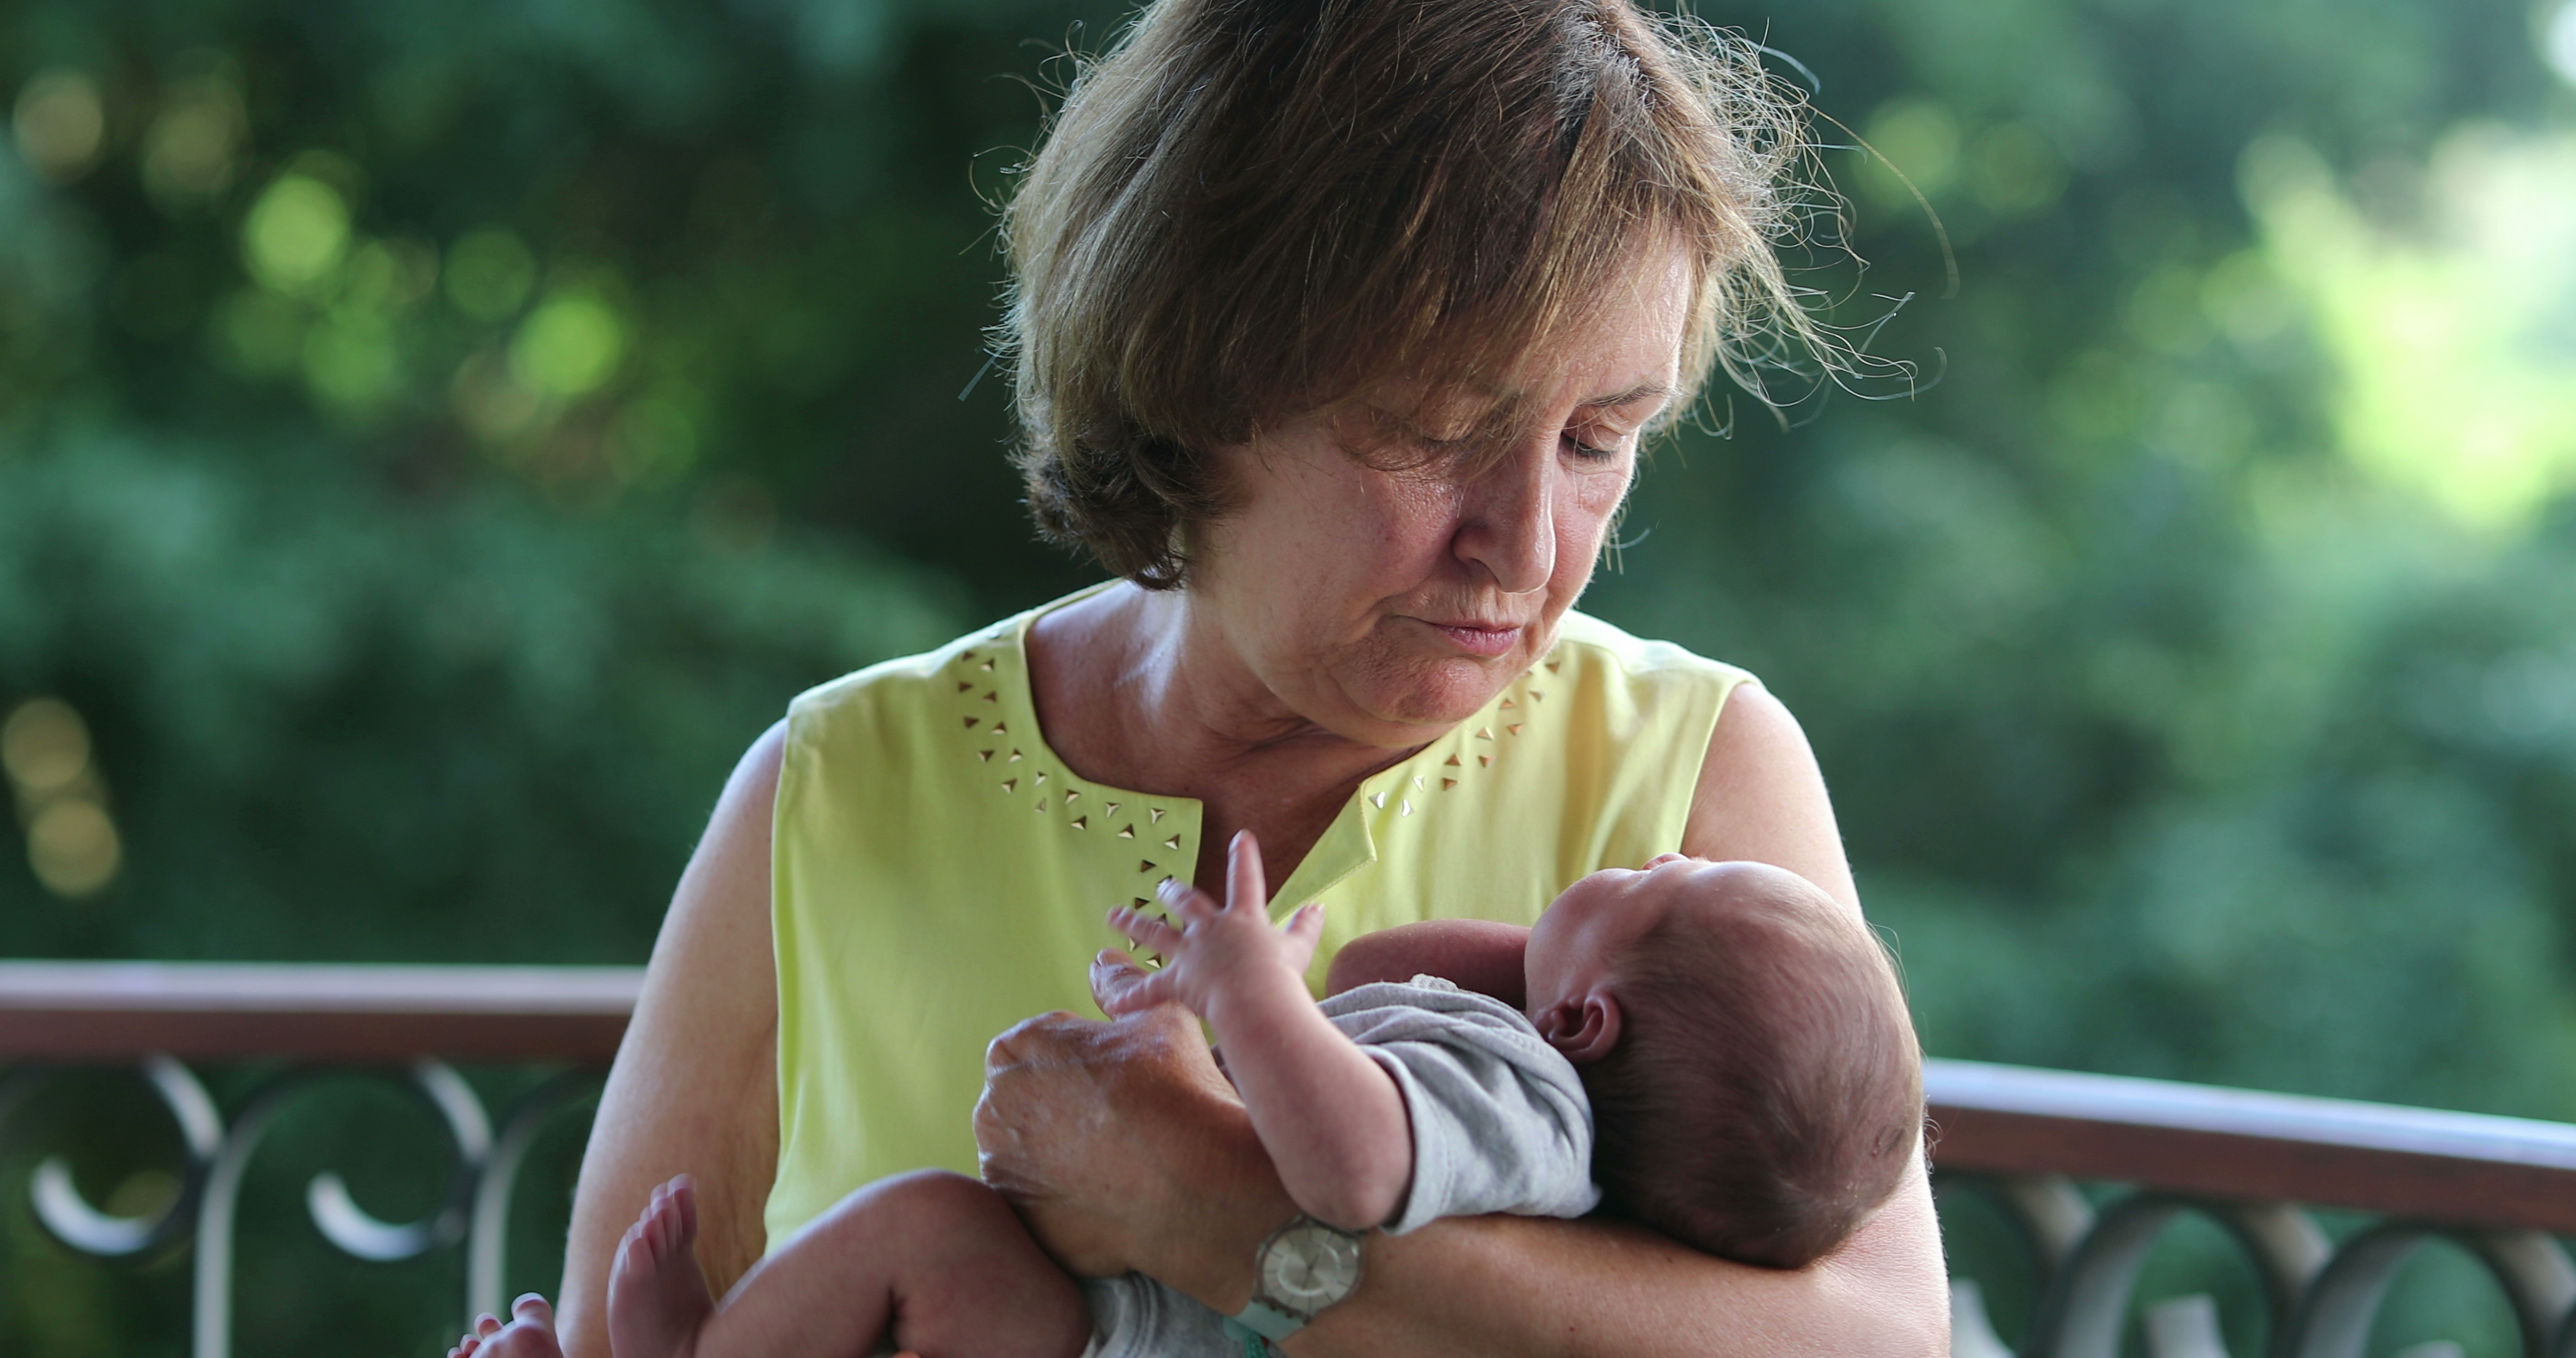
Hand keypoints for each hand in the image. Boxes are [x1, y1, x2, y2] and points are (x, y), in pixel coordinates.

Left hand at [974, 1001, 1291, 1302]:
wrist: (1200, 1189)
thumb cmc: (1181, 1094)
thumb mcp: (1160, 1018)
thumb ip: (1121, 987)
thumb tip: (1103, 964)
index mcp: (1019, 1049)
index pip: (1037, 1046)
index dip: (1081, 1061)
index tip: (1116, 1080)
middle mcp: (995, 1107)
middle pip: (1027, 1101)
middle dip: (1063, 1108)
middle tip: (1120, 1122)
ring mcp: (1002, 1170)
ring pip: (1029, 1155)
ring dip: (1060, 1155)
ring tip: (1119, 1163)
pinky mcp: (1019, 1220)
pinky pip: (1038, 1204)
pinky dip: (1065, 1201)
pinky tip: (1111, 1199)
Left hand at [1099, 831, 1323, 1019]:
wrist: (1254, 998)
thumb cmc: (1280, 975)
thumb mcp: (1298, 949)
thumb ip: (1305, 927)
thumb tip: (1318, 907)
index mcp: (1243, 918)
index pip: (1245, 880)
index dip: (1244, 858)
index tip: (1240, 837)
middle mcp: (1211, 929)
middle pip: (1187, 903)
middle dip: (1173, 892)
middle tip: (1161, 885)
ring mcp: (1190, 953)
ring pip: (1155, 933)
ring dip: (1133, 924)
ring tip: (1114, 916)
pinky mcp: (1177, 980)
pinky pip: (1150, 990)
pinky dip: (1132, 997)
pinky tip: (1113, 1001)